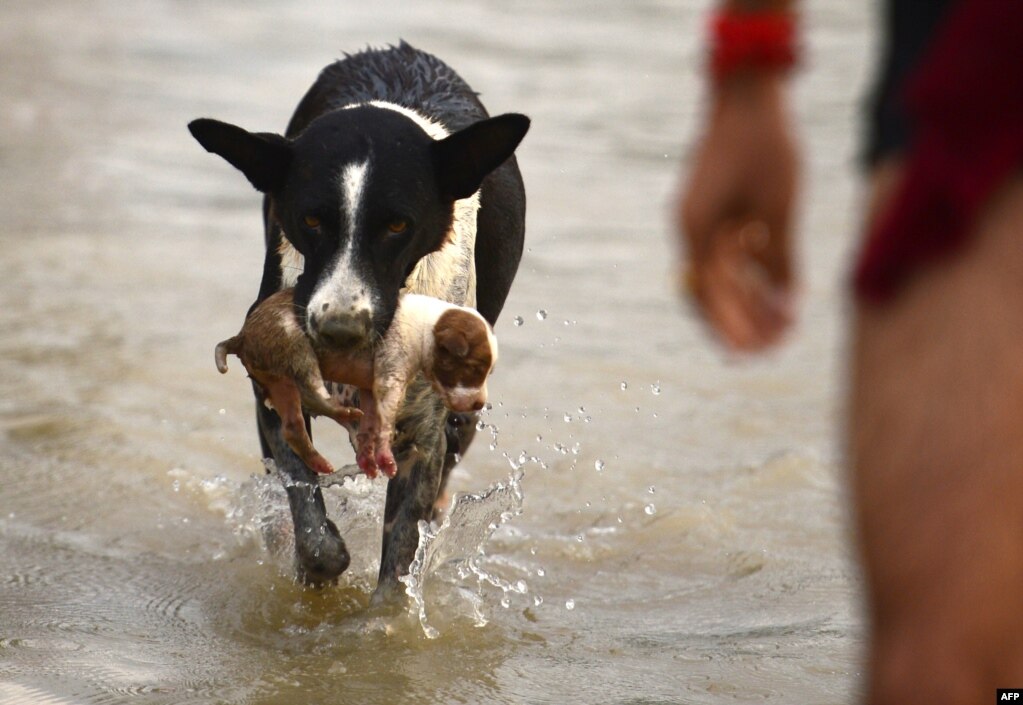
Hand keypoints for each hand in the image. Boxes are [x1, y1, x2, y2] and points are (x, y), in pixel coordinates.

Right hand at [677, 73, 798, 350]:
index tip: (751, 353)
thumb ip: (781, 258)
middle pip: (712, 291)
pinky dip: (751, 278)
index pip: (708, 294)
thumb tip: (788, 307)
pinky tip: (777, 296)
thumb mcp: (780, 206)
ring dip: (749, 303)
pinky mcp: (718, 214)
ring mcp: (703, 222)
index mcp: (696, 229)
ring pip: (723, 277)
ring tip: (781, 327)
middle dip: (740, 322)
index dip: (728, 327)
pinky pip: (731, 257)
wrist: (749, 97)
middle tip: (768, 349)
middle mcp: (694, 230)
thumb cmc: (766, 146)